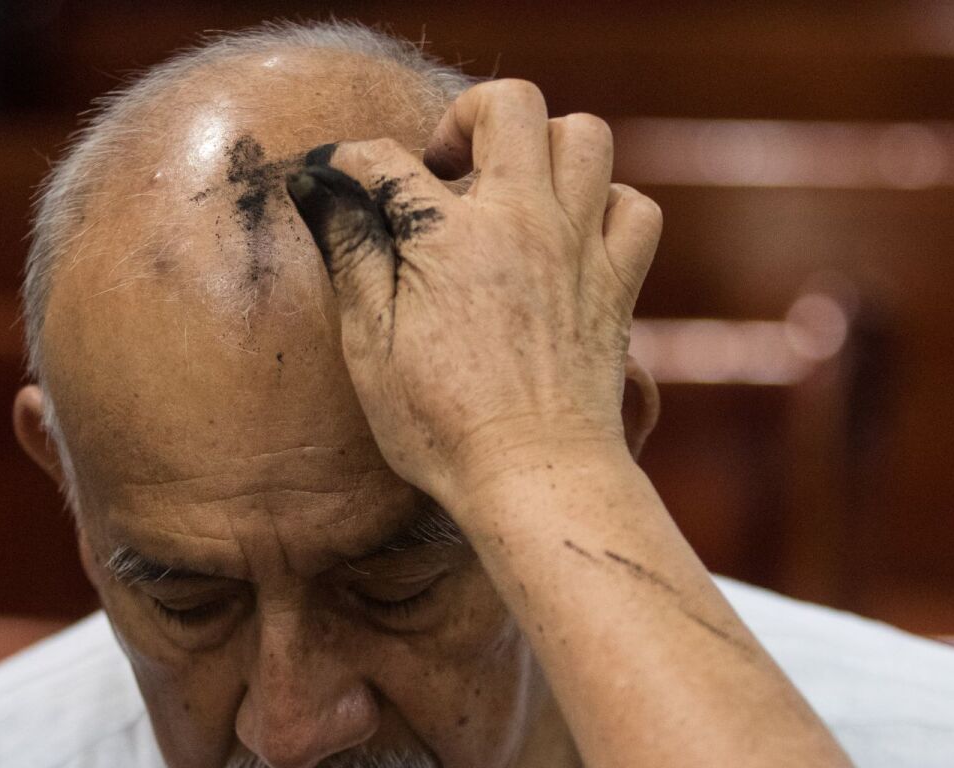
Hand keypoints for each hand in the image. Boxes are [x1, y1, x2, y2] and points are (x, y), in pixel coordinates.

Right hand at [285, 79, 661, 501]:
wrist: (535, 476)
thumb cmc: (440, 424)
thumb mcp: (370, 344)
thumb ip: (351, 252)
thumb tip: (319, 185)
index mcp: (449, 237)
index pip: (389, 160)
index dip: (350, 160)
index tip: (334, 176)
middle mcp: (523, 222)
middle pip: (512, 105)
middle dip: (466, 117)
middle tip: (442, 167)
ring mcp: (579, 248)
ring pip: (585, 136)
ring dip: (543, 147)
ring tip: (508, 190)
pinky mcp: (617, 284)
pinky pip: (634, 207)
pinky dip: (604, 204)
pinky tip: (569, 233)